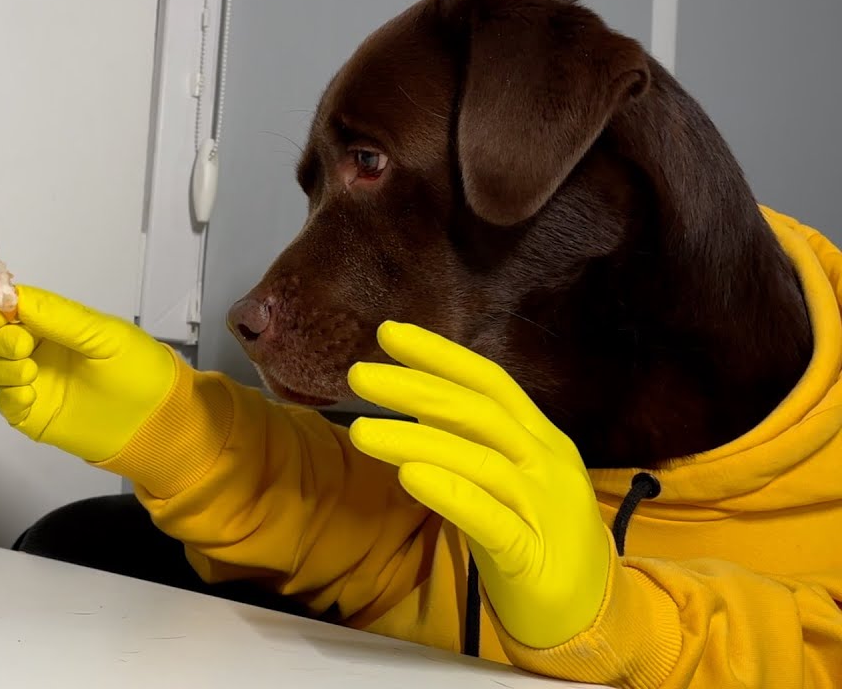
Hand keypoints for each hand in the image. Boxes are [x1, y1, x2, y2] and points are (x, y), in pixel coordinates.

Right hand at [0, 286, 177, 462]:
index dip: (0, 307)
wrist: (156, 420)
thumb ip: (59, 316)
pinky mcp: (34, 416)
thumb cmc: (138, 369)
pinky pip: (5, 404)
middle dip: (1, 339)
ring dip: (2, 367)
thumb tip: (15, 294)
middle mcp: (40, 352)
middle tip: (22, 345)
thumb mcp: (103, 334)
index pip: (14, 310)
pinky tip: (28, 397)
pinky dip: (9, 398)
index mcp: (56, 326)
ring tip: (30, 371)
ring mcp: (36, 384)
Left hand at [346, 321, 611, 648]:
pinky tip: (409, 477)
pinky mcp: (532, 555)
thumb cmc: (536, 538)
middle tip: (357, 374)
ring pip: (478, 462)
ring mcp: (544, 508)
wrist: (591, 615)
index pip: (490, 382)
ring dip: (415, 442)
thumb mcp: (505, 480)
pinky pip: (488, 518)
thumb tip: (415, 402)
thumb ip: (469, 441)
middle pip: (479, 412)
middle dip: (416, 387)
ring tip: (361, 432)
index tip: (387, 333)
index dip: (440, 354)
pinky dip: (449, 494)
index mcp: (540, 438)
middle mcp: (547, 463)